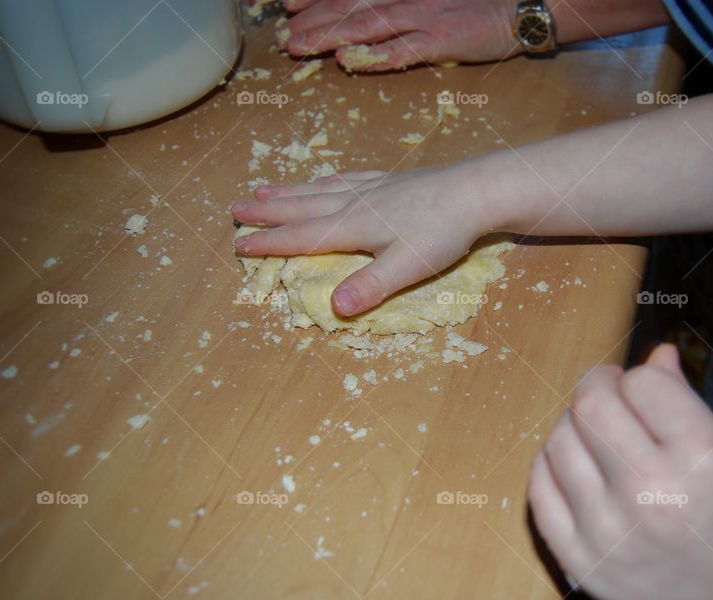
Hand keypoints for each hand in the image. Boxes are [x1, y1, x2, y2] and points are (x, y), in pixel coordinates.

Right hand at [232, 161, 505, 315]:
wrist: (477, 191)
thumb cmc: (443, 231)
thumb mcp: (407, 266)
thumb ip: (370, 286)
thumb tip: (334, 309)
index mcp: (354, 227)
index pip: (303, 237)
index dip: (270, 243)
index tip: (239, 244)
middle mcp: (356, 203)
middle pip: (302, 207)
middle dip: (268, 212)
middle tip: (235, 208)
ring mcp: (374, 188)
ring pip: (320, 189)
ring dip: (290, 191)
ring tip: (265, 188)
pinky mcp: (392, 179)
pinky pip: (347, 177)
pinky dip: (326, 180)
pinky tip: (325, 179)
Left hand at [279, 0, 520, 68]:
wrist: (518, 7)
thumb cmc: (473, 4)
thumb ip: (395, 6)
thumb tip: (358, 22)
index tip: (285, 5)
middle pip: (349, 4)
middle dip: (312, 19)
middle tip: (282, 36)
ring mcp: (423, 15)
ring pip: (366, 24)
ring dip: (329, 36)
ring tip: (298, 47)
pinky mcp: (441, 39)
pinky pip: (402, 49)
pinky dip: (373, 56)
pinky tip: (350, 61)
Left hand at [528, 345, 712, 599]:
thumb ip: (688, 404)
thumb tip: (656, 354)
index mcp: (702, 461)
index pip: (644, 384)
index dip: (638, 376)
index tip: (640, 386)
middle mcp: (652, 493)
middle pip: (591, 406)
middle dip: (597, 385)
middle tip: (607, 392)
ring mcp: (610, 531)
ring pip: (559, 441)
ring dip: (572, 424)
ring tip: (593, 432)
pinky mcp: (582, 561)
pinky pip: (539, 490)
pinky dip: (550, 464)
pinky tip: (571, 462)